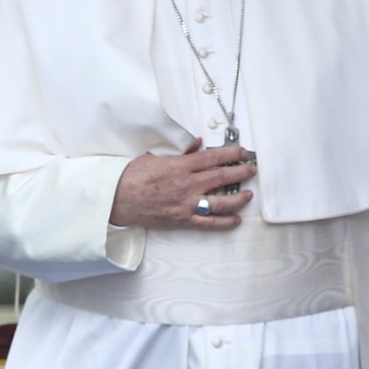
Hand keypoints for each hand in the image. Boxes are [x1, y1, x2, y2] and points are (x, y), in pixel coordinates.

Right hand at [110, 140, 255, 229]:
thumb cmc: (132, 178)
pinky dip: (224, 222)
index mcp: (179, 167)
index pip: (212, 157)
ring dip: (238, 199)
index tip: (241, 152)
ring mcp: (185, 204)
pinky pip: (208, 223)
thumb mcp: (155, 156)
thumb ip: (180, 152)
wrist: (116, 200)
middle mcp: (186, 186)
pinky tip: (235, 219)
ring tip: (248, 194)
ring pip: (220, 202)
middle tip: (251, 169)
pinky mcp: (182, 220)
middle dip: (240, 173)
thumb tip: (196, 145)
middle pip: (221, 178)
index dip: (231, 154)